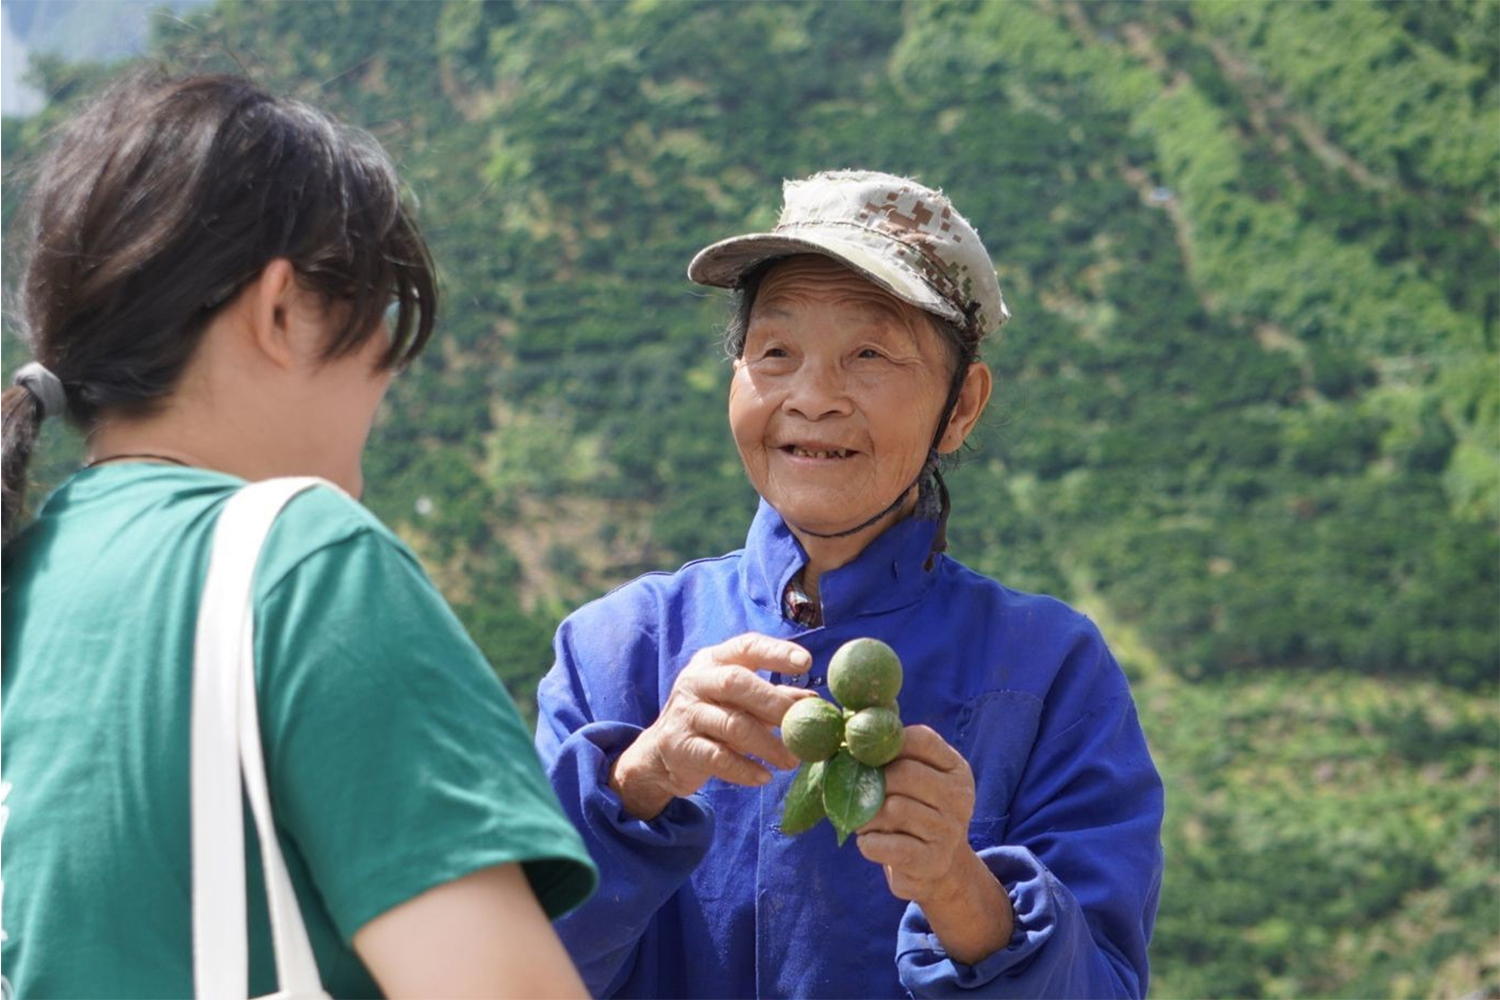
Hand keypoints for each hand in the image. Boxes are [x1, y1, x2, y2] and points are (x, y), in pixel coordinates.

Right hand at [610, 633, 814, 820]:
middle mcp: (696, 681)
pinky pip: (718, 757)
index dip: (776, 652)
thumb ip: (773, 698)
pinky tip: (764, 777)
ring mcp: (685, 713)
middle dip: (774, 703)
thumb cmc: (710, 719)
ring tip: (792, 761)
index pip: (746, 647)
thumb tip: (812, 700)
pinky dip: (744, 769)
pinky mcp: (680, 746)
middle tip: (803, 724)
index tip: (806, 662)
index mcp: (714, 661)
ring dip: (767, 744)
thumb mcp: (739, 702)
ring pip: (731, 724)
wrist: (660, 754)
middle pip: (737, 683)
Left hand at [855, 725, 1012, 963]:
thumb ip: (892, 756)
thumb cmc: (914, 812)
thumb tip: (849, 736)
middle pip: (903, 773)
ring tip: (865, 822)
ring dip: (867, 816)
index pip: (921, 739)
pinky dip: (869, 843)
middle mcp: (959, 797)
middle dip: (872, 783)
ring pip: (892, 809)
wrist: (936, 867)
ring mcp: (949, 831)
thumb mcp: (916, 780)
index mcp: (956, 769)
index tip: (867, 758)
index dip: (887, 745)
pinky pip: (886, 845)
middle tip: (858, 795)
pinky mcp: (932, 861)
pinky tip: (870, 842)